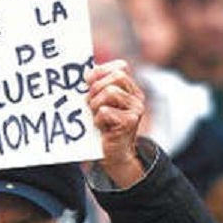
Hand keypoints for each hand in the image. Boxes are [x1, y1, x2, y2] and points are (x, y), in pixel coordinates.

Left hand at [85, 60, 144, 186]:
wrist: (114, 154)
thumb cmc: (104, 126)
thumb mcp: (100, 102)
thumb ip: (97, 87)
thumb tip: (86, 73)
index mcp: (130, 89)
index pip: (120, 67)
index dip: (102, 71)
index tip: (87, 81)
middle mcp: (137, 97)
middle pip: (117, 76)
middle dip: (97, 87)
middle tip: (90, 102)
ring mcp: (136, 109)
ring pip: (110, 92)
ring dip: (95, 104)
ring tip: (95, 115)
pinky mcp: (130, 122)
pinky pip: (106, 111)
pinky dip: (97, 119)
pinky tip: (100, 127)